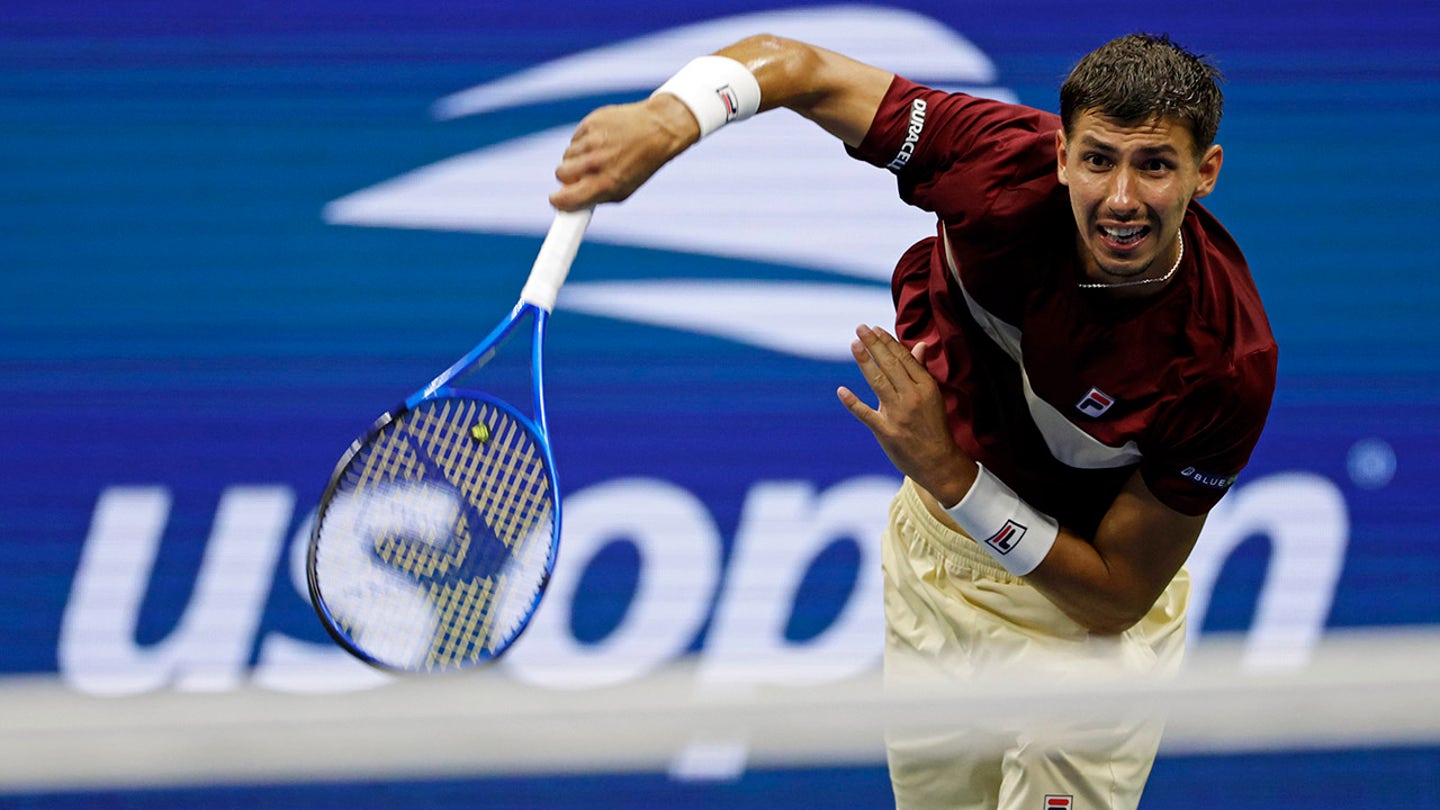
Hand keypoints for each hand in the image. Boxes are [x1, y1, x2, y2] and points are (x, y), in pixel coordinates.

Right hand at [549, 95, 700, 210]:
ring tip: (598, 154)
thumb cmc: (641, 164)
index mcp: (605, 184)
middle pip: (560, 173)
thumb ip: (595, 197)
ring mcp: (592, 141)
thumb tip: (568, 200)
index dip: (557, 201)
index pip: (565, 198)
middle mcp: (596, 162)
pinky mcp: (590, 123)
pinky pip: (575, 138)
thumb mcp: (624, 189)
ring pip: (567, 155)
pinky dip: (583, 141)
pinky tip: (601, 140)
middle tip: (582, 174)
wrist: (659, 129)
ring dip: (577, 158)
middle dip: (568, 176)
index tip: (556, 200)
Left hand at [837, 325, 975, 505]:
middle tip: (860, 328)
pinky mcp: (886, 431)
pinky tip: (841, 390)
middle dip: (874, 344)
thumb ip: (921, 370)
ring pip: (878, 382)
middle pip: (890, 365)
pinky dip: (853, 403)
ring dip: (865, 362)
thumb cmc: (934, 426)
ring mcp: (898, 414)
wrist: (938, 461)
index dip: (888, 342)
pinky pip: (866, 414)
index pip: (904, 358)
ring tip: (854, 344)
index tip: (875, 328)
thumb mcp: (933, 395)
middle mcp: (912, 397)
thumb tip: (919, 345)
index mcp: (925, 387)